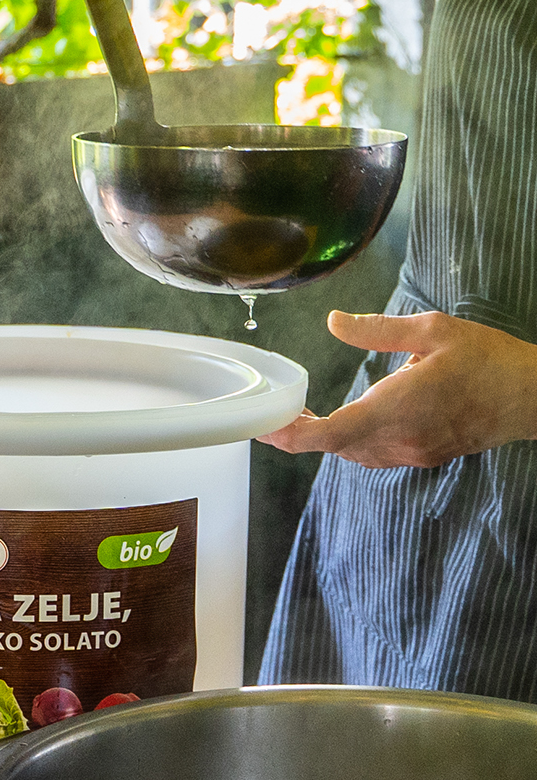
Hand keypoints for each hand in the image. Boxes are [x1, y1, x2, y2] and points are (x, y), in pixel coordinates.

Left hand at [259, 310, 536, 468]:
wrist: (531, 397)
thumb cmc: (487, 360)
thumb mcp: (433, 330)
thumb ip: (378, 330)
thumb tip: (333, 322)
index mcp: (397, 407)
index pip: (330, 433)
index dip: (292, 435)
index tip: (268, 425)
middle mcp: (399, 439)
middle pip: (334, 446)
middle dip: (301, 433)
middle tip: (276, 414)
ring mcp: (411, 453)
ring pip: (353, 453)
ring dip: (328, 437)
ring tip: (305, 416)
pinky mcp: (422, 457)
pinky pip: (375, 455)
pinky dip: (354, 440)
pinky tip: (352, 420)